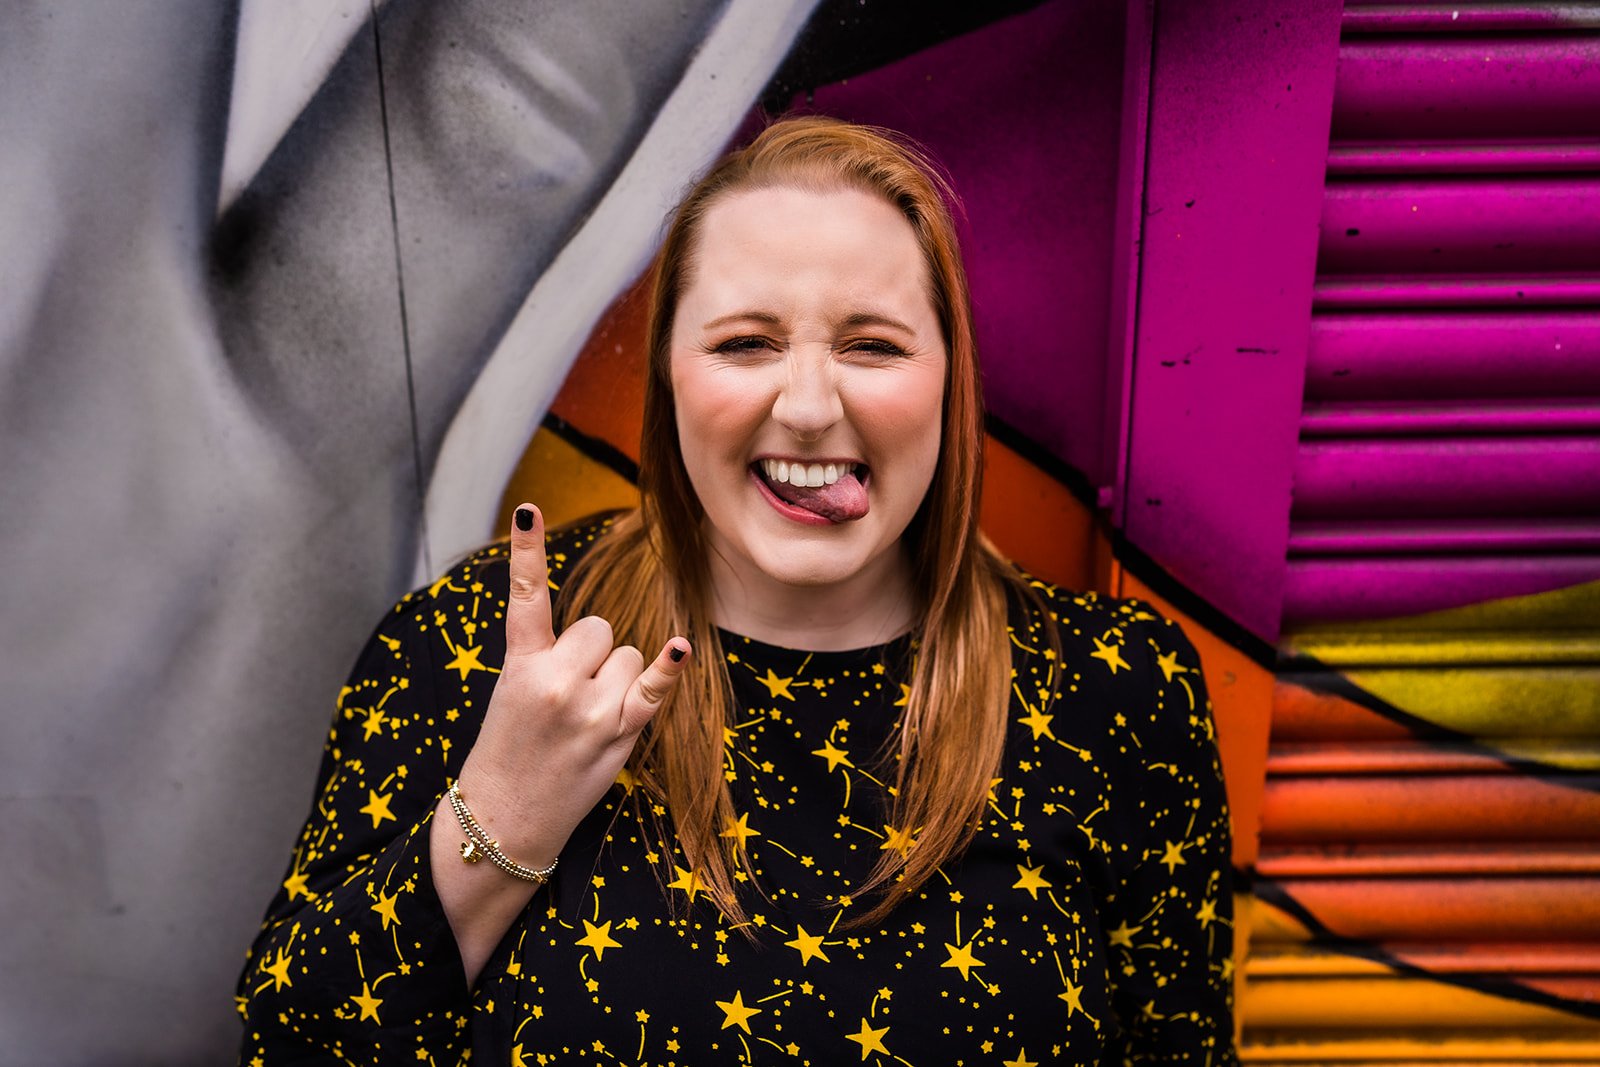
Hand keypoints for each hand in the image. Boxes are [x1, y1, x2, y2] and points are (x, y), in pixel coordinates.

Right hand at [453, 504, 688, 864]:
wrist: (503, 820)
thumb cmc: (511, 751)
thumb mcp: (511, 694)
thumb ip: (548, 658)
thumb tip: (605, 637)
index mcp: (519, 666)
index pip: (525, 597)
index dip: (526, 552)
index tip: (527, 509)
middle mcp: (554, 681)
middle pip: (600, 627)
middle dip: (594, 653)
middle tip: (569, 697)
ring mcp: (588, 707)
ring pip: (630, 654)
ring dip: (620, 678)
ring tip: (588, 719)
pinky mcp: (617, 732)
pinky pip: (651, 688)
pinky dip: (667, 669)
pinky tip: (679, 647)